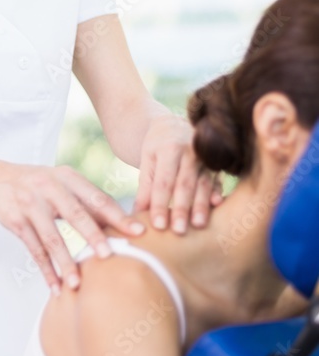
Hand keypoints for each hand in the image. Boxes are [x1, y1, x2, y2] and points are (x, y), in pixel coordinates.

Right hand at [0, 163, 145, 293]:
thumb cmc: (38, 184)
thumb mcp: (62, 183)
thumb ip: (86, 200)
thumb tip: (121, 224)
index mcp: (68, 177)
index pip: (97, 198)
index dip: (118, 216)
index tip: (138, 232)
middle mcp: (49, 188)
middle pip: (75, 215)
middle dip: (93, 237)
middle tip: (109, 256)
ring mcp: (31, 205)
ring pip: (52, 238)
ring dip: (65, 263)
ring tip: (77, 284)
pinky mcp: (16, 221)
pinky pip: (33, 250)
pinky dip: (45, 270)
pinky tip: (55, 286)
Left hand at [134, 113, 222, 233]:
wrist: (174, 124)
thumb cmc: (157, 146)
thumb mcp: (146, 160)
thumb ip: (144, 187)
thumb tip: (137, 214)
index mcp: (169, 149)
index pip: (163, 182)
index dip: (160, 204)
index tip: (157, 225)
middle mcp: (190, 151)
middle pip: (185, 184)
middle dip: (182, 208)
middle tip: (178, 231)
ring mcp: (206, 157)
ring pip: (204, 184)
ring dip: (201, 205)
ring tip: (198, 225)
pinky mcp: (216, 164)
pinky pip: (218, 180)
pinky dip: (217, 193)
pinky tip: (217, 206)